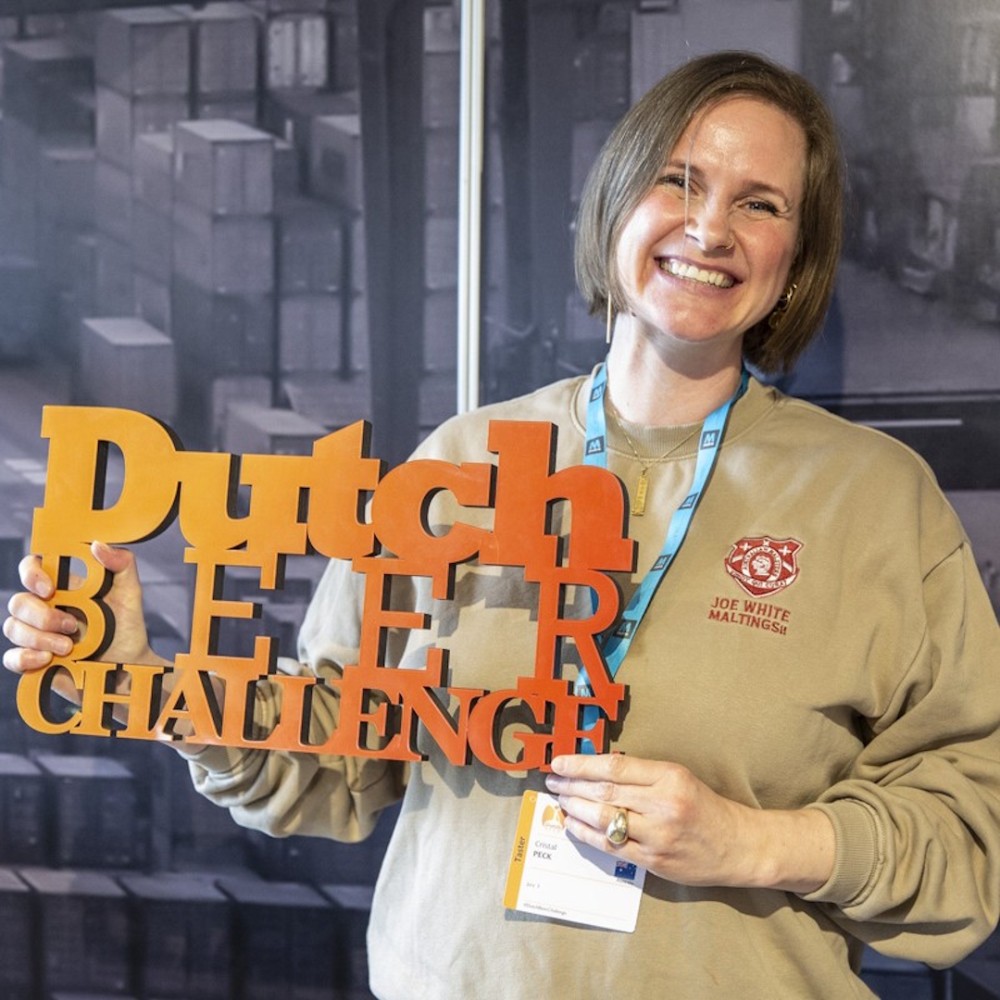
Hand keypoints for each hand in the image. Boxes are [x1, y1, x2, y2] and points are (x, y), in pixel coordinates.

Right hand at [3, 541, 161, 689]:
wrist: (127, 666)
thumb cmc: (127, 627)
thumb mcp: (130, 593)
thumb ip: (121, 564)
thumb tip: (97, 546)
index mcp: (63, 587)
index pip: (32, 569)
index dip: (31, 574)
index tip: (49, 588)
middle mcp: (45, 607)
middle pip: (18, 602)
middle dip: (42, 615)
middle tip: (72, 626)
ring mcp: (36, 633)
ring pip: (12, 627)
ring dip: (39, 638)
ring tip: (69, 647)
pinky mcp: (33, 660)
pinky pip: (11, 657)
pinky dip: (25, 657)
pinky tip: (47, 660)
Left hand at [545, 753, 833, 892]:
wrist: (738, 846)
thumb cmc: (704, 806)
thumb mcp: (678, 776)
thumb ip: (641, 773)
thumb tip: (595, 768)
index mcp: (669, 776)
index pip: (614, 766)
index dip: (581, 764)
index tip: (559, 761)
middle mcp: (663, 804)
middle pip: (604, 792)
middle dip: (571, 785)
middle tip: (551, 780)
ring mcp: (657, 836)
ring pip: (604, 819)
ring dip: (574, 808)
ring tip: (558, 799)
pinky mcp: (653, 861)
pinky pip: (610, 846)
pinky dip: (586, 834)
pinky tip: (572, 824)